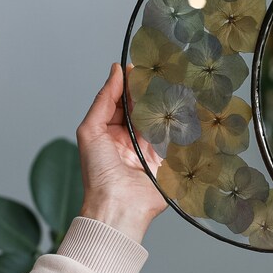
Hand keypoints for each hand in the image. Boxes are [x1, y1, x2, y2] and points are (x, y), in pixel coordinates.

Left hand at [76, 63, 165, 242]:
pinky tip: (181, 110)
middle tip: (157, 75)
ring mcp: (149, 147)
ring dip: (162, 105)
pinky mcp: (166, 157)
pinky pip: (173, 135)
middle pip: (141, 108)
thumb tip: (115, 72)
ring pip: (158, 118)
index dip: (127, 84)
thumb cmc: (98, 173)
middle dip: (147, 92)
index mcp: (109, 131)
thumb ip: (103, 100)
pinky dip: (176, 123)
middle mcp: (129, 137)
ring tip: (170, 88)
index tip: (137, 68)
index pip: (120, 101)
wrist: (119, 204)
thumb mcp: (90, 130)